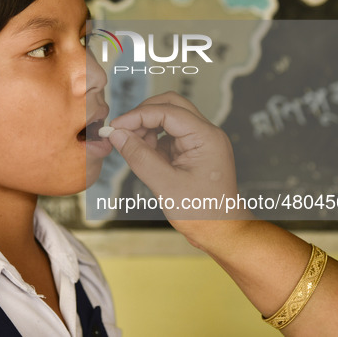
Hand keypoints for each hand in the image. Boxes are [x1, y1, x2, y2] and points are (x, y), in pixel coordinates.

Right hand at [108, 92, 247, 246]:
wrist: (222, 232)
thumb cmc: (203, 213)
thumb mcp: (166, 185)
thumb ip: (140, 157)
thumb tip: (117, 135)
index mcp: (206, 137)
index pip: (167, 111)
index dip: (137, 116)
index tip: (115, 127)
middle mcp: (205, 133)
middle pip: (170, 105)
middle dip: (143, 115)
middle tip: (121, 131)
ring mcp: (200, 141)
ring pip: (168, 118)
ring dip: (146, 128)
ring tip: (132, 149)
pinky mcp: (192, 151)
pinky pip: (168, 135)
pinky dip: (152, 141)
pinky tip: (143, 156)